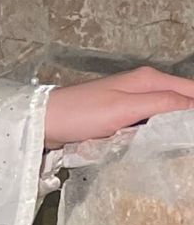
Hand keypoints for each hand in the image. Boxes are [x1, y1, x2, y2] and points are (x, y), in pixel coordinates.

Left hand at [44, 65, 193, 146]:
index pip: (190, 91)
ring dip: (174, 126)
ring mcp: (132, 102)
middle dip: (188, 119)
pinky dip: (156, 132)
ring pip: (165, 113)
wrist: (45, 122)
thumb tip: (193, 107)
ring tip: (179, 144)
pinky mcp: (121, 117)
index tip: (193, 134)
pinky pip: (148, 123)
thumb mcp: (125, 109)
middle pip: (180, 101)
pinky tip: (159, 144)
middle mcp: (144, 87)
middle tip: (188, 143)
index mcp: (149, 79)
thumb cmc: (81, 114)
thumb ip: (161, 105)